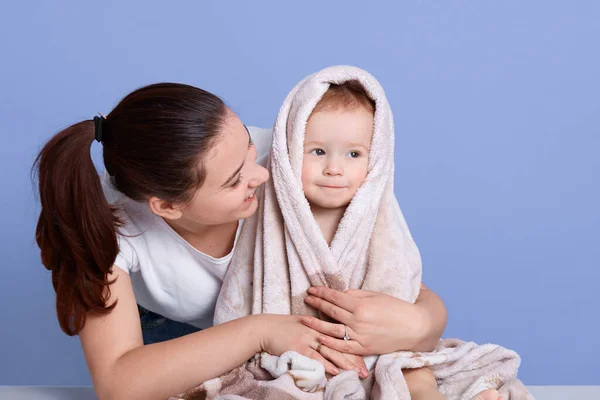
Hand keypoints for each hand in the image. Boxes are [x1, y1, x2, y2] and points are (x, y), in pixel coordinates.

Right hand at [256, 314, 367, 376]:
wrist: (265, 328)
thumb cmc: (283, 326)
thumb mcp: (303, 322)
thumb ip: (317, 326)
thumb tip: (329, 332)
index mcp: (319, 323)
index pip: (341, 334)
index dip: (354, 346)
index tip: (365, 356)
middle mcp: (316, 330)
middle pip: (340, 344)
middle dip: (353, 359)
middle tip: (365, 371)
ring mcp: (308, 339)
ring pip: (331, 352)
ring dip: (344, 364)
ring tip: (356, 374)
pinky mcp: (299, 348)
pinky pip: (316, 358)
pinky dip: (327, 366)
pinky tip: (336, 372)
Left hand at [302, 286, 435, 355]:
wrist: (414, 328)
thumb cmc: (396, 308)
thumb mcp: (376, 295)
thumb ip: (356, 295)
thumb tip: (340, 294)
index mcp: (361, 305)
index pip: (335, 297)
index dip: (322, 293)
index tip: (312, 289)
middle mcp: (358, 321)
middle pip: (331, 311)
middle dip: (317, 304)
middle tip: (306, 299)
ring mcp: (360, 336)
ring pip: (332, 330)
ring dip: (317, 323)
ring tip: (305, 319)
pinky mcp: (364, 348)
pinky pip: (343, 347)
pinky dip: (330, 343)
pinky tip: (320, 338)